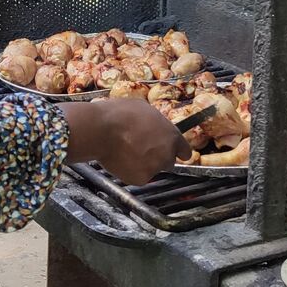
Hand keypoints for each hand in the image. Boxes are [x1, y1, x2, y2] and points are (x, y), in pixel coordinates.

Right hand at [59, 98, 192, 184]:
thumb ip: (155, 122)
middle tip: (141, 150)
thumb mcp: (144, 108)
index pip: (184, 151)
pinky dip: (130, 172)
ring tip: (126, 152)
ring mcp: (154, 168)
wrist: (102, 130)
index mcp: (171, 135)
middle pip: (168, 162)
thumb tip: (152, 124)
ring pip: (151, 169)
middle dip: (158, 158)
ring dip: (143, 164)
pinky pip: (137, 177)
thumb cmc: (120, 114)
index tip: (174, 153)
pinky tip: (121, 160)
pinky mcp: (140, 179)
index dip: (178, 151)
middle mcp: (167, 153)